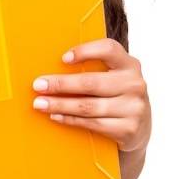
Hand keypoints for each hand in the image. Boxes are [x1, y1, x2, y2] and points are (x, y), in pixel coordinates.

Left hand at [32, 39, 150, 152]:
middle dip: (60, 84)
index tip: (63, 58)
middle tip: (38, 85)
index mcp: (129, 64)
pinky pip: (92, 124)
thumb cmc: (116, 94)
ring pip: (88, 106)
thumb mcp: (112, 76)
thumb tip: (50, 63)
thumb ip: (93, 67)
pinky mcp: (129, 129)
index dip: (85, 51)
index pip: (109, 49)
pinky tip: (55, 116)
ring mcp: (134, 108)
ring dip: (59, 105)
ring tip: (40, 103)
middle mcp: (134, 84)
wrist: (139, 128)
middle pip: (91, 82)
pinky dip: (70, 119)